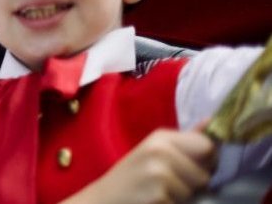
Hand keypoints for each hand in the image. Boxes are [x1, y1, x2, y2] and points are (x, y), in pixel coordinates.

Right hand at [64, 127, 215, 203]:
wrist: (104, 200)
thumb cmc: (133, 178)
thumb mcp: (156, 152)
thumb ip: (187, 139)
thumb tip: (212, 120)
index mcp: (161, 138)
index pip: (207, 146)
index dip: (206, 161)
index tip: (190, 169)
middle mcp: (160, 150)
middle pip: (205, 173)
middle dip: (195, 183)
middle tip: (171, 184)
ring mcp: (158, 173)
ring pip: (197, 192)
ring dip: (184, 197)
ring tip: (161, 194)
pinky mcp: (158, 195)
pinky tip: (155, 202)